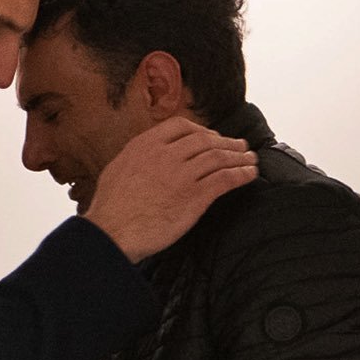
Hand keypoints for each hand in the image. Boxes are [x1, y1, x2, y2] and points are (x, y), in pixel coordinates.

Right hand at [85, 118, 256, 262]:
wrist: (112, 233)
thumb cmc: (109, 209)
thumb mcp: (117, 170)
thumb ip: (137, 158)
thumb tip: (144, 156)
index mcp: (146, 145)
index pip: (181, 126)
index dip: (201, 130)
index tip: (210, 137)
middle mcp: (166, 155)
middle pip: (205, 140)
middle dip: (226, 142)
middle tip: (239, 146)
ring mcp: (182, 175)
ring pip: (219, 157)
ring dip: (238, 157)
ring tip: (250, 159)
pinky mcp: (195, 196)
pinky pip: (225, 179)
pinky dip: (241, 174)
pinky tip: (249, 175)